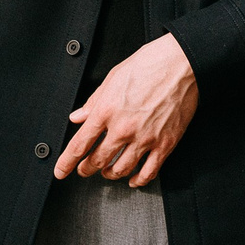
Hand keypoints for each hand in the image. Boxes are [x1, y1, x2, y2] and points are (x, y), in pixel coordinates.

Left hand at [56, 34, 198, 185]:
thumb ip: (94, 101)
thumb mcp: (113, 77)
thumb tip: (79, 116)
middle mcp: (123, 128)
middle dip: (86, 169)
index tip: (61, 171)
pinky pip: (149, 171)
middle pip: (98, 160)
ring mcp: (145, 138)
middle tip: (84, 171)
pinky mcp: (165, 143)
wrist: (183, 63)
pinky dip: (139, 180)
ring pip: (121, 169)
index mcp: (106, 110)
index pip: (80, 144)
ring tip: (107, 172)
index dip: (67, 162)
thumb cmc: (150, 64)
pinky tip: (134, 179)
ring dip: (110, 174)